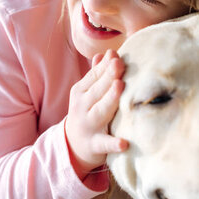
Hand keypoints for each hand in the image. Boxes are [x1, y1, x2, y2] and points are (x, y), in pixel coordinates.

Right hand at [65, 49, 128, 178]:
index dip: (105, 66)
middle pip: (97, 90)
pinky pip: (104, 144)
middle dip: (108, 76)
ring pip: (100, 111)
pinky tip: (124, 143)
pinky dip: (113, 144)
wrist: (74, 145)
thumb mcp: (87, 93)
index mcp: (80, 92)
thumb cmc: (87, 112)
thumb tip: (106, 53)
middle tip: (119, 63)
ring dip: (110, 99)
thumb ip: (96, 74)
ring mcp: (88, 126)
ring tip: (120, 86)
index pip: (93, 76)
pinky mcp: (95, 145)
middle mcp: (82, 107)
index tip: (116, 54)